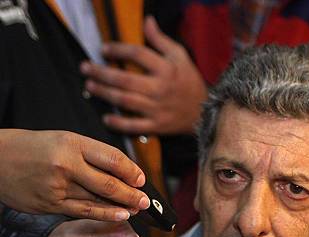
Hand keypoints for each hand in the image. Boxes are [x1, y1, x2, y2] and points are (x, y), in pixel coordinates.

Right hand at [0, 129, 148, 219]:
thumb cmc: (32, 147)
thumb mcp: (64, 139)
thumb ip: (92, 155)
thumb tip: (123, 172)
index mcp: (72, 143)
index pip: (112, 158)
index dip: (131, 171)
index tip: (141, 179)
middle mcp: (66, 165)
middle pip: (108, 183)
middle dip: (131, 194)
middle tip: (145, 200)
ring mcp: (57, 186)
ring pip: (97, 200)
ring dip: (121, 207)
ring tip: (135, 208)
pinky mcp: (50, 204)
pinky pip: (83, 212)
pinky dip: (103, 215)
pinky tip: (118, 216)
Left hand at [80, 16, 205, 135]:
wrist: (205, 112)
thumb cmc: (189, 81)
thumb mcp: (180, 56)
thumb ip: (161, 40)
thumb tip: (147, 21)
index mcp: (167, 69)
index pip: (138, 54)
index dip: (118, 50)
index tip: (104, 49)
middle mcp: (160, 88)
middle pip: (126, 79)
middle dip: (102, 73)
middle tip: (86, 68)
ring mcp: (158, 109)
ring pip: (126, 100)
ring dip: (105, 93)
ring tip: (90, 86)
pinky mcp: (157, 125)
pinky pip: (135, 125)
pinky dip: (119, 123)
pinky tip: (106, 117)